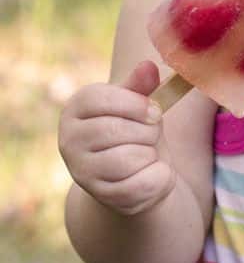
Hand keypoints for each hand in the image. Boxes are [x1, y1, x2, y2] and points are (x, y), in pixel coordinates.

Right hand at [58, 60, 176, 216]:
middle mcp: (69, 140)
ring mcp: (81, 171)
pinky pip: (140, 183)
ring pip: (130, 157)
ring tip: (147, 152)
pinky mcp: (102, 196)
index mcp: (75, 108)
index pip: (102, 99)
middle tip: (151, 134)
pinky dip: (157, 176)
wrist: (134, 172)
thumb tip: (149, 66)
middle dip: (148, 131)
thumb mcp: (137, 102)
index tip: (154, 110)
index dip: (136, 104)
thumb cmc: (135, 128)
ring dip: (151, 153)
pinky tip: (150, 172)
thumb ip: (142, 85)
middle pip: (117, 129)